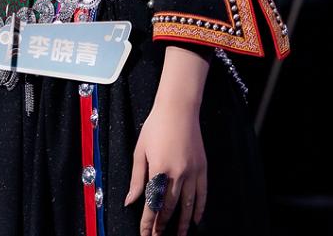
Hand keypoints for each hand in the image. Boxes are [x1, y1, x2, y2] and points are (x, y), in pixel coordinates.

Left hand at [124, 104, 206, 235]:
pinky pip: (202, 194)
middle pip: (169, 207)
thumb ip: (137, 178)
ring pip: (187, 205)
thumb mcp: (140, 150)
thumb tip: (130, 201)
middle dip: (163, 225)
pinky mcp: (202, 168)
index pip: (152, 204)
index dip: (148, 222)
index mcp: (158, 169)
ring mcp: (192, 172)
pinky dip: (199, 209)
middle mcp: (177, 174)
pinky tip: (195, 219)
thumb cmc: (155, 126)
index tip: (146, 234)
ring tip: (178, 235)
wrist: (178, 109)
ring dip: (182, 223)